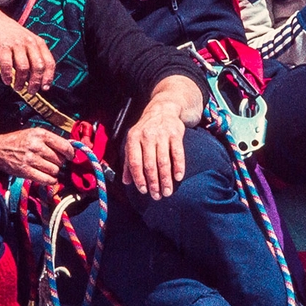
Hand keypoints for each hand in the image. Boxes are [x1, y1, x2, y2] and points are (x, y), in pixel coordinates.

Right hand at [0, 0, 55, 92]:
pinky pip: (7, 65)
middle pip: (38, 67)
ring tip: (17, 87)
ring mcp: (16, 44)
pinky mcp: (2, 46)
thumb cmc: (10, 33)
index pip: (49, 62)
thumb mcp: (27, 40)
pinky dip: (7, 75)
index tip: (45, 88)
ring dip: (21, 81)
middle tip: (30, 91)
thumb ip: (34, 55)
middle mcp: (29, 42)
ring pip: (24, 68)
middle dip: (35, 82)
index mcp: (38, 42)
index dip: (49, 77)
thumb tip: (38, 78)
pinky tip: (7, 80)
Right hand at [0, 128, 75, 184]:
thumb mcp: (33, 134)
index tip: (70, 157)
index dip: (70, 153)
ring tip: (47, 169)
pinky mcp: (25, 171)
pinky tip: (47, 178)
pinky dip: (50, 181)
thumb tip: (71, 149)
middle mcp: (36, 145)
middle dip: (59, 163)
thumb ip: (50, 140)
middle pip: (60, 160)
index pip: (65, 145)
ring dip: (54, 172)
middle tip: (53, 163)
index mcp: (40, 133)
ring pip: (54, 170)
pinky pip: (46, 179)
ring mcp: (30, 158)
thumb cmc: (17, 141)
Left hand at [123, 76, 201, 197]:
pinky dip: (179, 166)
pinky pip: (178, 153)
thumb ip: (128, 161)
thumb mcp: (133, 141)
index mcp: (133, 138)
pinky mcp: (176, 134)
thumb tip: (126, 182)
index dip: (138, 178)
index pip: (134, 162)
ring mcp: (162, 134)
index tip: (143, 191)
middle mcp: (147, 136)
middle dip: (153, 182)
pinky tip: (178, 178)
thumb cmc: (146, 130)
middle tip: (156, 196)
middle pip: (149, 164)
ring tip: (167, 192)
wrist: (163, 109)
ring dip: (165, 179)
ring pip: (163, 161)